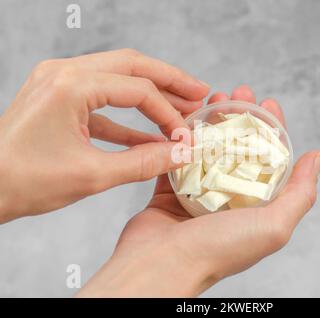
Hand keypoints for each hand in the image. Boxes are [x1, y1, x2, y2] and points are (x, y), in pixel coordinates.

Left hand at [0, 49, 208, 222]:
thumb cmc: (25, 182)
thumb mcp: (92, 174)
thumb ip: (143, 162)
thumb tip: (181, 154)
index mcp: (70, 85)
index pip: (137, 89)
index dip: (169, 113)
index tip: (185, 136)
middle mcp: (64, 72)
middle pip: (131, 65)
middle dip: (169, 80)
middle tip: (199, 93)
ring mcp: (59, 81)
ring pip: (118, 76)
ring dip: (151, 93)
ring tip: (182, 107)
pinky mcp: (58, 97)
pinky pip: (101, 100)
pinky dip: (127, 115)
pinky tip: (150, 133)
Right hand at [78, 85, 319, 296]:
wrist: (161, 266)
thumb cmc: (219, 249)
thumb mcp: (274, 226)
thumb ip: (300, 194)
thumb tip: (316, 158)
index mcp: (255, 206)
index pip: (269, 159)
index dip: (272, 129)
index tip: (268, 102)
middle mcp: (229, 198)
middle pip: (238, 148)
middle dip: (241, 118)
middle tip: (238, 93)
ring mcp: (199, 193)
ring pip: (208, 148)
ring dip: (212, 121)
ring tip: (213, 97)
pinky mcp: (171, 190)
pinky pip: (178, 157)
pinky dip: (183, 137)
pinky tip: (186, 116)